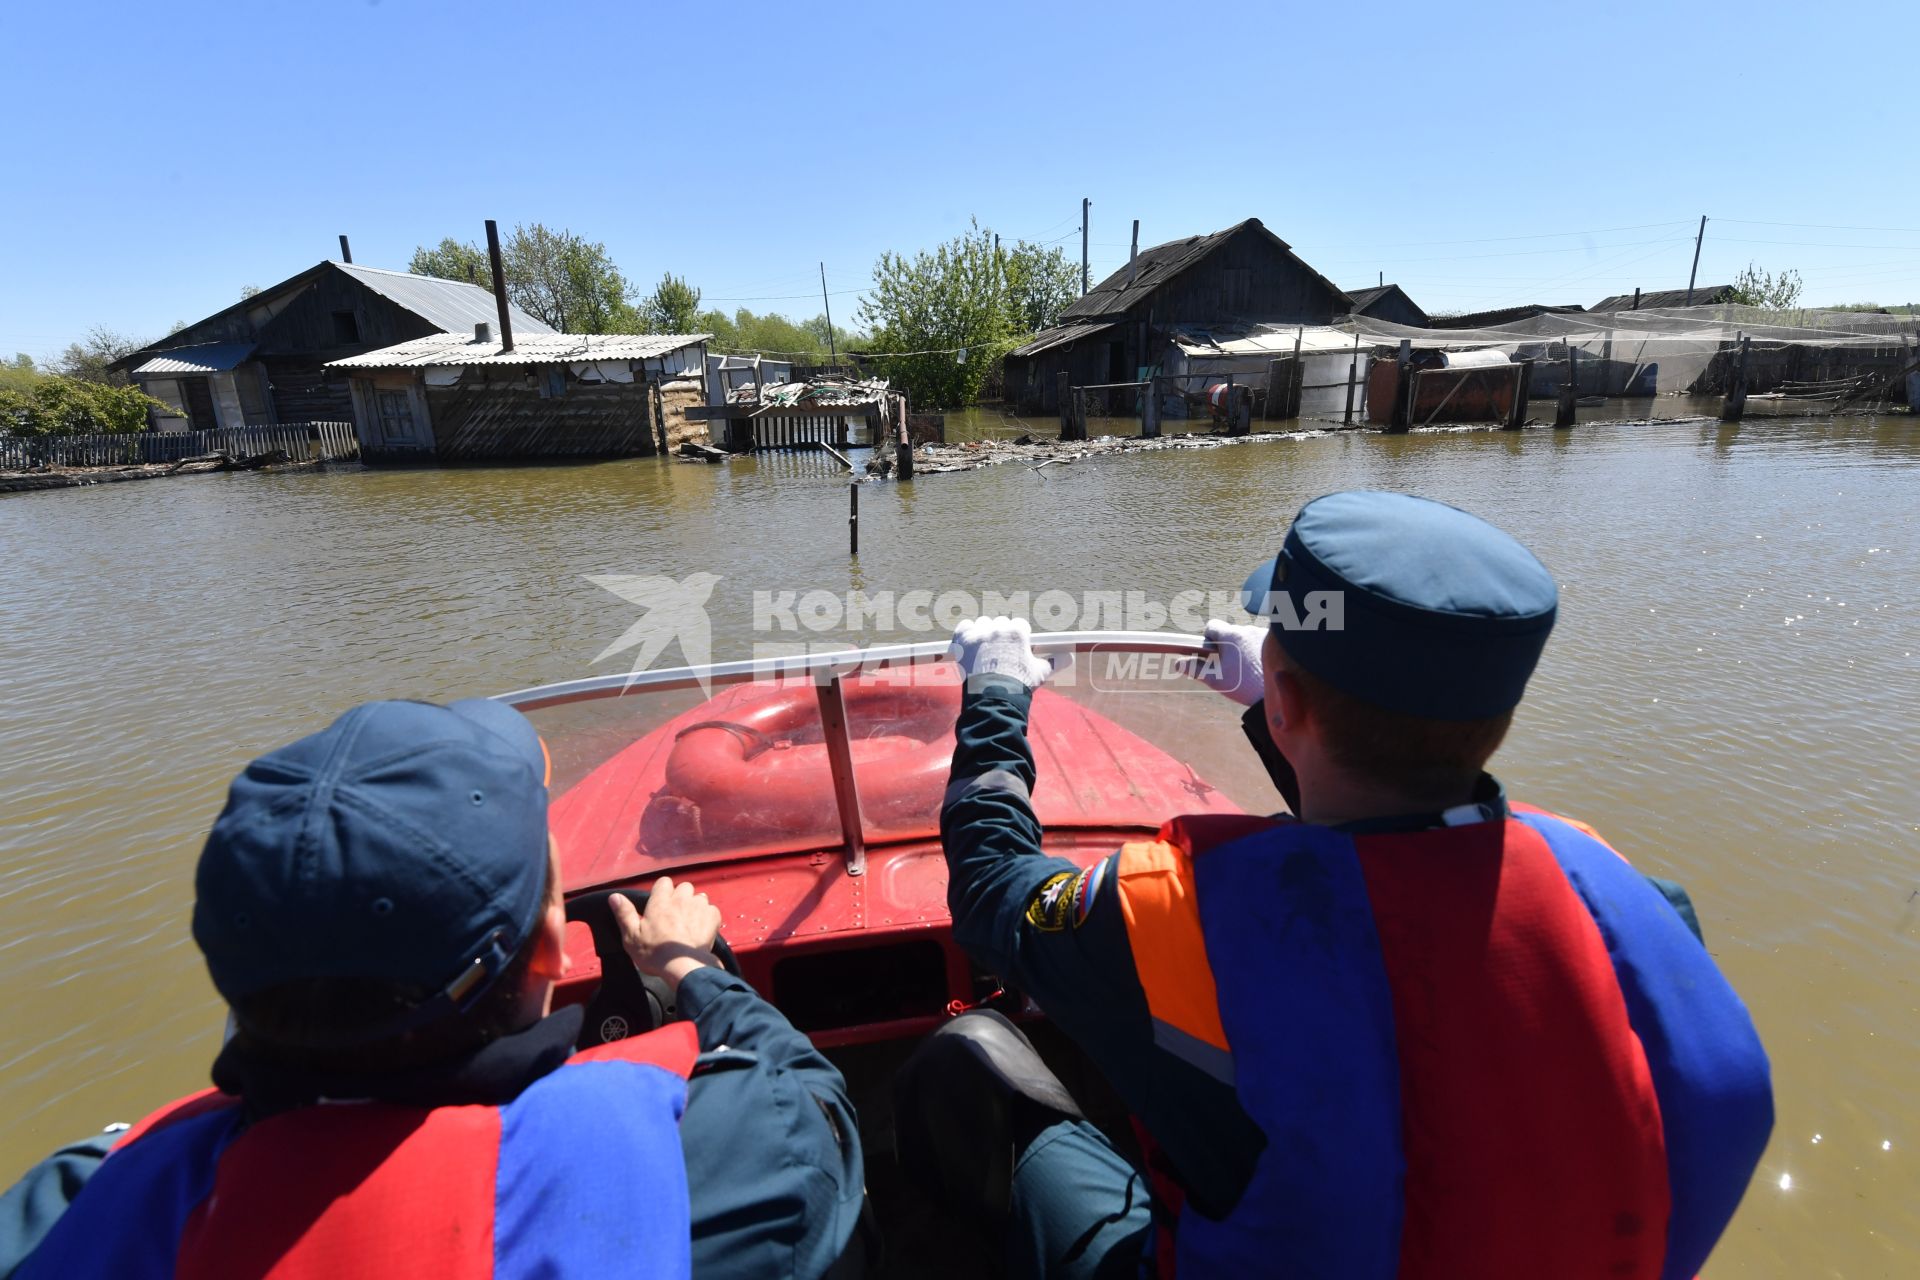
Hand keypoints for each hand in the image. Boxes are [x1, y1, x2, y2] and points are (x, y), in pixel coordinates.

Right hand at [611, 876, 721, 991]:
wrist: (683, 965)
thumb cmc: (654, 953)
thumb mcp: (632, 936)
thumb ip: (624, 914)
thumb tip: (614, 896)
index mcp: (660, 901)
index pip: (664, 882)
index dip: (662, 891)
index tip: (660, 903)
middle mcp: (681, 899)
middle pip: (684, 887)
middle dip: (681, 897)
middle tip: (676, 914)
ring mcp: (699, 906)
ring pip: (700, 897)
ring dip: (695, 905)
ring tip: (690, 921)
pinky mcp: (713, 917)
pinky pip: (712, 909)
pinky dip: (708, 916)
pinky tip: (702, 928)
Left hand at [947, 616, 1069, 690]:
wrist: (993, 698)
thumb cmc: (1019, 685)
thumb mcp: (1040, 672)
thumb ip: (1053, 662)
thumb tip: (1069, 658)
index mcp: (1018, 632)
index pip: (1019, 625)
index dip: (1019, 637)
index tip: (1016, 648)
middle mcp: (998, 629)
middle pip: (1001, 622)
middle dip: (1002, 634)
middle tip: (1000, 652)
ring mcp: (979, 634)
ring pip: (982, 623)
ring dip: (984, 632)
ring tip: (985, 650)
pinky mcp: (963, 641)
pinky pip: (964, 627)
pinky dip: (967, 634)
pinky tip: (970, 644)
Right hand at [1173, 619, 1266, 705]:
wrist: (1279, 694)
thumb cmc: (1245, 686)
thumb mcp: (1216, 680)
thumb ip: (1195, 669)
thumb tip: (1177, 663)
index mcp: (1231, 637)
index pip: (1212, 626)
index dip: (1207, 638)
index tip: (1211, 652)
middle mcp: (1247, 630)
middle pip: (1230, 633)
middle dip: (1227, 646)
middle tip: (1230, 666)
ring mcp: (1263, 634)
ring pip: (1246, 637)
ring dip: (1243, 648)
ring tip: (1248, 669)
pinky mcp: (1275, 642)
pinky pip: (1260, 641)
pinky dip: (1258, 651)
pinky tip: (1260, 667)